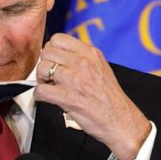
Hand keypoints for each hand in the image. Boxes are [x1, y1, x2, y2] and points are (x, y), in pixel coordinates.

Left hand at [35, 33, 151, 159]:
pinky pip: (41, 90)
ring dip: (41, 80)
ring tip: (49, 87)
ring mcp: (75, 80)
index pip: (58, 39)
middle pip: (47, 52)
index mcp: (91, 53)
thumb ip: (83, 58)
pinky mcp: (68, 98)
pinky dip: (40, 96)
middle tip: (49, 76)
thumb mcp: (101, 68)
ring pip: (42, 68)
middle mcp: (83, 63)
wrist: (120, 121)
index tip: (54, 61)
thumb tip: (61, 55)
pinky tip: (48, 98)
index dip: (52, 50)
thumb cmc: (110, 98)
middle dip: (45, 64)